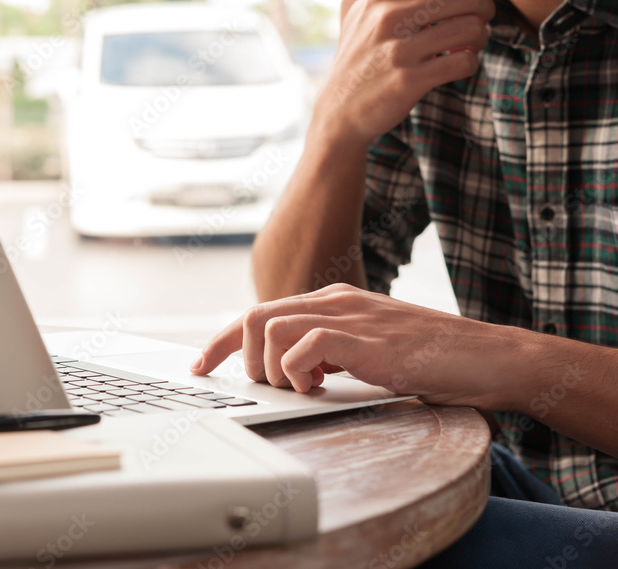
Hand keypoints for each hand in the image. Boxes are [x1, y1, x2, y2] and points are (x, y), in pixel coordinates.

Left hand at [190, 283, 519, 409]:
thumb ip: (329, 352)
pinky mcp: (366, 338)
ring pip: (270, 327)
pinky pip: (305, 345)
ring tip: (302, 389)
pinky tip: (321, 388)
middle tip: (263, 387)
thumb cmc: (432, 358)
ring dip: (272, 369)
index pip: (260, 312)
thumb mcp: (367, 349)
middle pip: (253, 315)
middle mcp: (334, 300)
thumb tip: (291, 371)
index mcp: (332, 300)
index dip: (222, 340)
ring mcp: (350, 315)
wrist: (488, 357)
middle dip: (238, 357)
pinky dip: (298, 372)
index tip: (202, 365)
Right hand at [313, 0, 516, 147]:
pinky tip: (458, 64)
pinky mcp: (409, 81)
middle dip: (484, 6)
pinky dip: (469, 63)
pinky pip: (462, 63)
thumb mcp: (355, 4)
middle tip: (479, 17)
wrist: (339, 111)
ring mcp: (398, 50)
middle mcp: (388, 17)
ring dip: (480, 37)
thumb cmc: (353, 52)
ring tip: (469, 42)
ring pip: (469, 29)